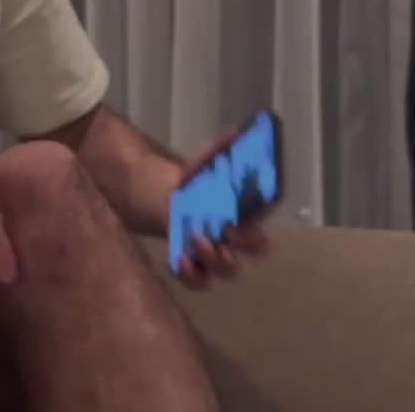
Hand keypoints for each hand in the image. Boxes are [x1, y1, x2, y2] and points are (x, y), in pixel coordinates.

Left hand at [173, 130, 270, 291]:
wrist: (150, 195)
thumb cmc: (184, 182)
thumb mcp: (199, 166)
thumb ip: (216, 151)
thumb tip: (234, 133)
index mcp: (241, 212)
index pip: (264, 219)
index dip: (259, 223)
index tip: (240, 219)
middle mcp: (233, 236)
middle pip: (254, 250)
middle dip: (243, 244)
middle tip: (224, 231)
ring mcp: (214, 253)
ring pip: (228, 269)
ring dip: (215, 260)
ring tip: (196, 241)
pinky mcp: (191, 265)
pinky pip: (200, 281)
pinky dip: (192, 277)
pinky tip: (179, 261)